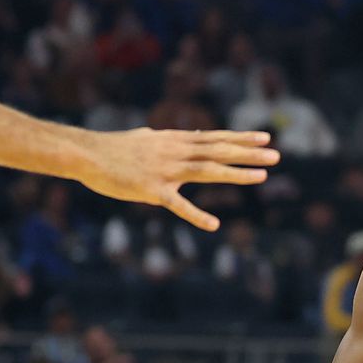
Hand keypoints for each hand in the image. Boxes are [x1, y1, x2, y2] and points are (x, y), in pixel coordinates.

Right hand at [76, 128, 278, 230]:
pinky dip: (196, 215)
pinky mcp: (152, 191)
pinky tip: (215, 225)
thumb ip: (172, 140)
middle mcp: (176, 153)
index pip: (215, 138)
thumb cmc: (116, 148)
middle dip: (249, 153)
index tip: (265, 137)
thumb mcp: (149, 139)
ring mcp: (166, 171)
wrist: (86, 155)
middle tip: (276, 154)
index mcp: (175, 141)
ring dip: (236, 174)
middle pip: (218, 151)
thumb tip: (188, 136)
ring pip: (208, 171)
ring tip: (263, 176)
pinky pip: (178, 205)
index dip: (241, 138)